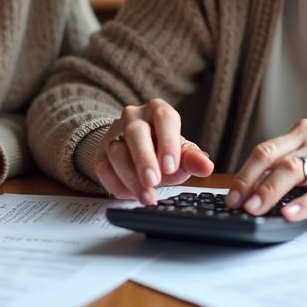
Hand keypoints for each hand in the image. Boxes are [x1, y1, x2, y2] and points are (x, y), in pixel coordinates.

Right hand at [95, 99, 213, 204]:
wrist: (139, 156)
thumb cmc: (163, 152)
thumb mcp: (181, 155)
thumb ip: (193, 160)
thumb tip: (206, 166)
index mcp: (158, 110)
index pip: (164, 118)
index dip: (167, 142)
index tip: (171, 166)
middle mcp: (134, 117)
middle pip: (135, 132)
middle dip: (144, 159)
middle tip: (153, 181)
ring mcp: (114, 133)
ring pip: (116, 152)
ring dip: (131, 177)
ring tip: (146, 196)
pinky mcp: (100, 153)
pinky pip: (103, 168)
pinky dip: (117, 184)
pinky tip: (130, 194)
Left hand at [226, 119, 306, 219]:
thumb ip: (285, 167)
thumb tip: (250, 193)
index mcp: (300, 134)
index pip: (264, 150)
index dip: (244, 173)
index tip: (230, 195)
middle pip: (273, 157)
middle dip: (250, 181)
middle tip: (237, 203)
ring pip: (292, 171)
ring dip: (269, 191)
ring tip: (255, 209)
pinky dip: (302, 204)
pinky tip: (289, 214)